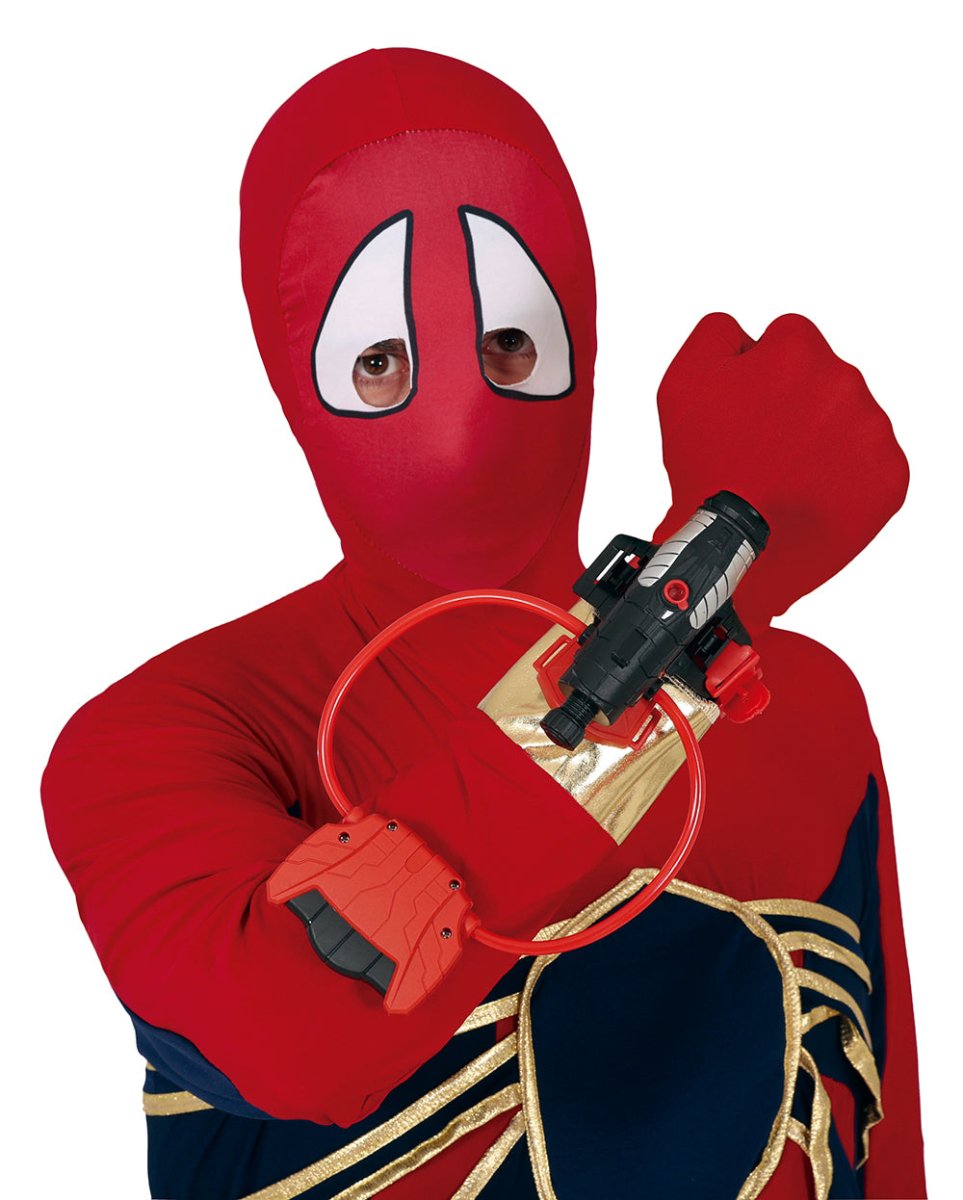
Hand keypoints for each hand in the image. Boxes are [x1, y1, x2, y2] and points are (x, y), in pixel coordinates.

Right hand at [652, 313, 908, 623]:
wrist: (734, 545)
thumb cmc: (703, 465)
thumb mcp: (680, 382)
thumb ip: (715, 333)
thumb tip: (748, 333)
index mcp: (798, 350)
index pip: (788, 339)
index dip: (760, 373)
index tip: (744, 412)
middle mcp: (846, 381)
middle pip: (822, 378)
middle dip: (794, 404)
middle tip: (761, 449)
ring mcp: (874, 431)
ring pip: (849, 420)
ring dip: (821, 440)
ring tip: (785, 477)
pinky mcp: (890, 476)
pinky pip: (870, 464)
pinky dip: (845, 478)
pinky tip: (811, 496)